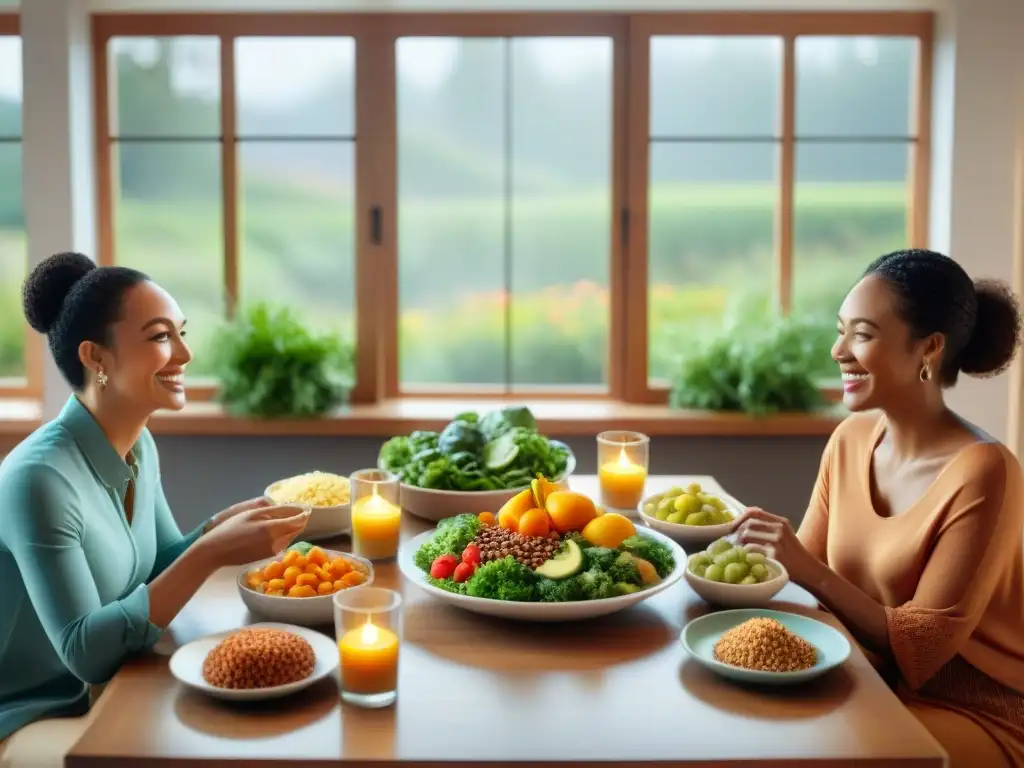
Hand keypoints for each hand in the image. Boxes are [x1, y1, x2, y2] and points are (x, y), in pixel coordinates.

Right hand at [196, 503, 310, 566]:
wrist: (215, 552)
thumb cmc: (230, 529)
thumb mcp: (252, 514)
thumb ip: (275, 511)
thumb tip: (295, 508)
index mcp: (273, 529)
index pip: (299, 520)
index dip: (305, 512)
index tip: (306, 506)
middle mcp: (277, 542)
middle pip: (297, 529)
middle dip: (297, 519)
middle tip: (290, 509)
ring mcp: (274, 551)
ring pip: (290, 536)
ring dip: (289, 526)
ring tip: (276, 518)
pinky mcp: (269, 556)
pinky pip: (282, 542)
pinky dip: (282, 534)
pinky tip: (269, 529)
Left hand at [733, 507, 817, 584]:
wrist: (809, 570)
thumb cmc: (794, 554)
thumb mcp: (785, 535)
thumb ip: (769, 527)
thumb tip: (745, 522)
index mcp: (781, 522)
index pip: (755, 511)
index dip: (740, 518)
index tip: (733, 527)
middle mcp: (779, 529)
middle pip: (748, 523)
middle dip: (738, 532)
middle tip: (734, 541)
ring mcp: (777, 541)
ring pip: (747, 535)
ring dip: (740, 543)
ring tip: (740, 549)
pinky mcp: (774, 554)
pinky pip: (751, 549)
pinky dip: (745, 553)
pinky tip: (747, 558)